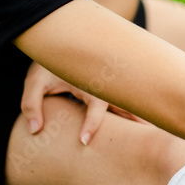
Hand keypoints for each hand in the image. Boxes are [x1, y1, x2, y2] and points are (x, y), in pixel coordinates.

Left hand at [20, 61, 143, 144]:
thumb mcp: (34, 82)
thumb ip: (32, 105)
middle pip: (123, 103)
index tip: (84, 141)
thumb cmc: (47, 65)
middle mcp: (103, 84)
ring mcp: (108, 86)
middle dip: (134, 118)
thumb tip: (36, 130)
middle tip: (147, 133)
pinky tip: (144, 123)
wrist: (60, 43)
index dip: (91, 124)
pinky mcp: (108, 90)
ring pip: (128, 102)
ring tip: (153, 129)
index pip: (95, 105)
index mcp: (87, 80)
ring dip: (139, 114)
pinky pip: (123, 102)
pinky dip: (133, 111)